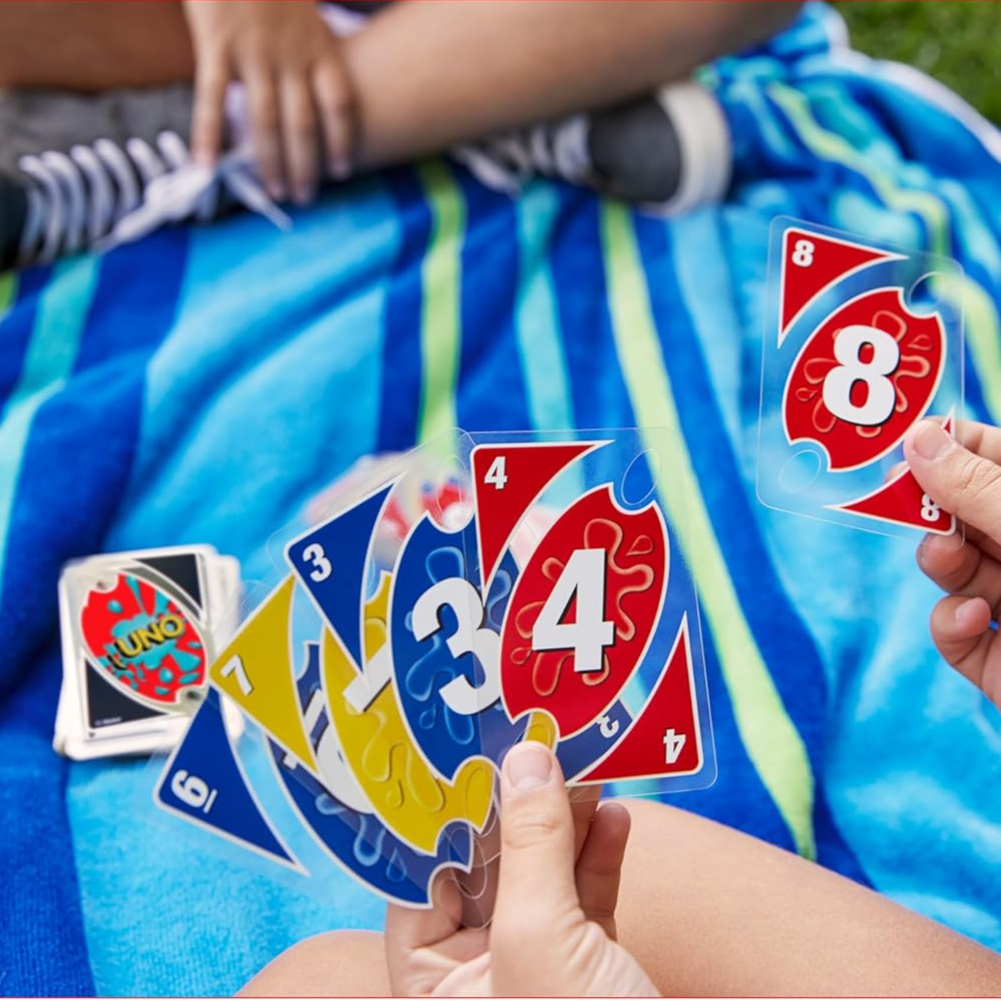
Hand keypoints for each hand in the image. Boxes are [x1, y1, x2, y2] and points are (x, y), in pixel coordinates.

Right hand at [183, 0, 353, 203]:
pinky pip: (214, 100)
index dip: (341, 141)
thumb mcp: (305, 3)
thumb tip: (317, 77)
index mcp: (318, 44)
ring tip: (274, 192)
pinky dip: (209, 136)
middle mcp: (291, 56)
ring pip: (266, 122)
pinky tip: (206, 166)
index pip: (340, 105)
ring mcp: (254, 54)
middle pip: (305, 125)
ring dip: (270, 162)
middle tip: (305, 197)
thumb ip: (311, 38)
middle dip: (306, 165)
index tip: (341, 170)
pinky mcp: (216, 46)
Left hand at [384, 743, 657, 996]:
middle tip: (531, 738)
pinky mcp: (594, 965)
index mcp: (436, 985)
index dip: (436, 810)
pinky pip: (589, 894)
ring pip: (543, 871)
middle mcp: (480, 975)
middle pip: (486, 864)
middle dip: (511, 802)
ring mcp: (539, 968)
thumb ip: (529, 845)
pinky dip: (602, 851)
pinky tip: (615, 815)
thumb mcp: (542, 940)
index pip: (419, 877)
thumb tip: (525, 757)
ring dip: (564, 815)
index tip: (456, 746)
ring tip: (579, 760)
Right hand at [905, 419, 1000, 705]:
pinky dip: (952, 623)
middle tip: (901, 500)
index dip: (960, 448)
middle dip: (938, 510)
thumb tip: (920, 440)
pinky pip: (958, 633)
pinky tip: (973, 619)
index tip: (912, 444)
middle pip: (974, 517)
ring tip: (942, 560)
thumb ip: (982, 490)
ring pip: (960, 573)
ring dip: (941, 563)